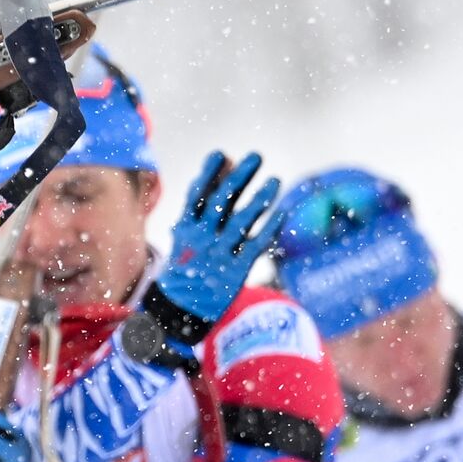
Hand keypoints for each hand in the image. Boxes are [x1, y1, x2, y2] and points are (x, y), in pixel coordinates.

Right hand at [144, 151, 284, 344]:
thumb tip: (223, 162)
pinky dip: (268, 228)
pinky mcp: (235, 270)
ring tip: (275, 181)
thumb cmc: (187, 261)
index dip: (209, 174)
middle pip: (221, 202)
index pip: (197, 195)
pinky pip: (254, 246)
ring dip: (259, 200)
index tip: (222, 154)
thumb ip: (204, 199)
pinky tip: (282, 212)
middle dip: (239, 178)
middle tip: (256, 157)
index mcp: (187, 227)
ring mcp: (218, 253)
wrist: (180, 307)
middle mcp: (202, 237)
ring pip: (240, 222)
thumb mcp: (187, 231)